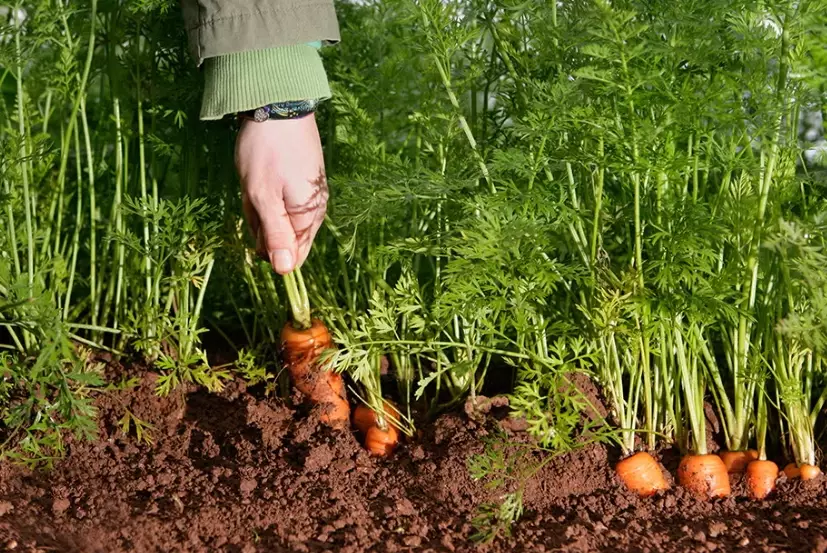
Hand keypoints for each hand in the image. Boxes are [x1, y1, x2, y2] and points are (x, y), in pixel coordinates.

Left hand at [235, 114, 327, 273]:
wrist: (279, 106)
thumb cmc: (267, 152)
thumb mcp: (263, 196)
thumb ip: (275, 235)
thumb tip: (285, 272)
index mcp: (308, 217)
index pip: (291, 257)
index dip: (267, 246)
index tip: (255, 220)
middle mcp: (314, 210)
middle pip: (282, 237)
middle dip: (261, 222)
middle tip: (253, 194)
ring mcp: (309, 195)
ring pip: (278, 217)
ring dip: (260, 206)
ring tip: (255, 180)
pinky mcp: (302, 181)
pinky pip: (280, 200)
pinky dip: (265, 192)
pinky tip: (260, 174)